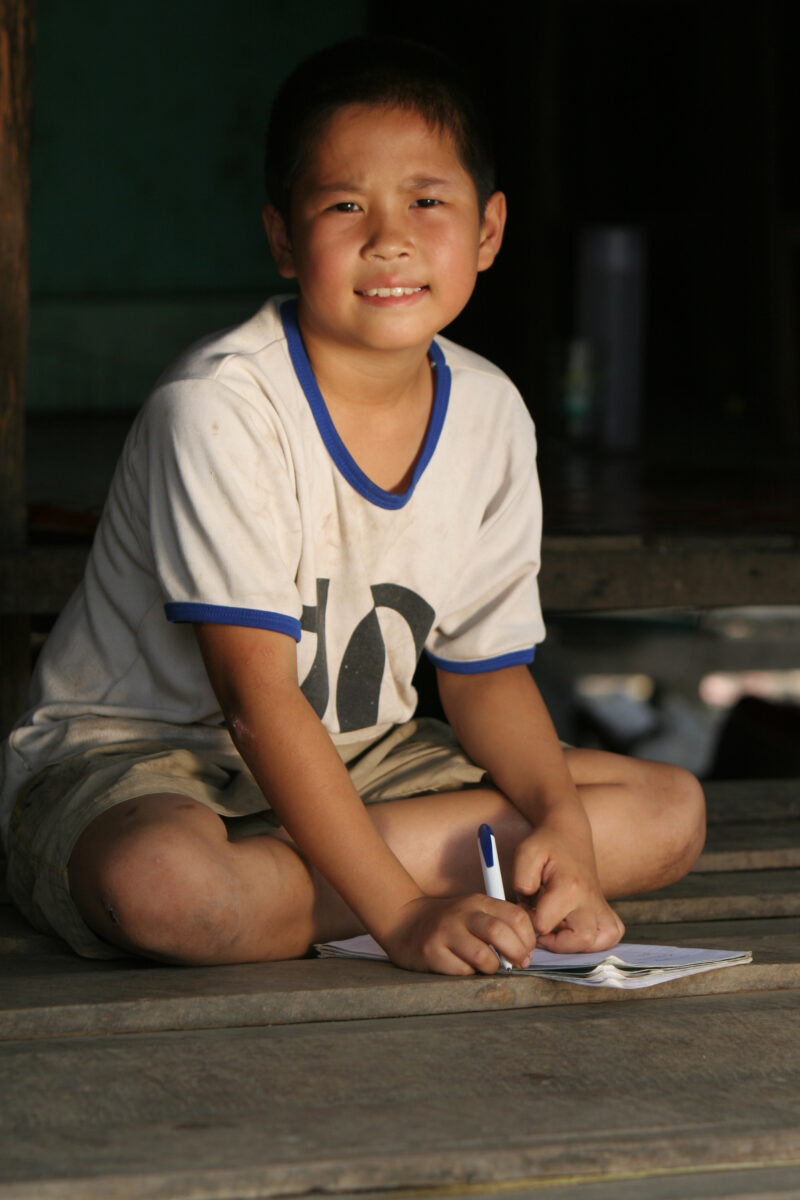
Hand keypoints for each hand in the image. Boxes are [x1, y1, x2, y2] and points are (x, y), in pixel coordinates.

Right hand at [380, 894, 535, 975]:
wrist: (405, 923)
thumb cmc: (451, 924)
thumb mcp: (475, 913)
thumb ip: (501, 925)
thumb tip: (528, 951)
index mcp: (479, 902)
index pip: (516, 917)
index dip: (528, 939)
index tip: (527, 952)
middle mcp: (463, 913)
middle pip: (500, 933)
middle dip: (516, 955)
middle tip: (516, 965)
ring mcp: (446, 932)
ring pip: (483, 956)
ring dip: (492, 968)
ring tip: (488, 967)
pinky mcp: (432, 952)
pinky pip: (462, 970)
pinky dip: (469, 974)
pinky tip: (463, 967)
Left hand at [512, 813, 624, 953]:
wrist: (568, 832)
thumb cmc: (545, 844)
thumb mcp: (525, 853)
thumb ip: (521, 880)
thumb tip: (526, 908)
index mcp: (569, 886)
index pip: (545, 924)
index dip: (528, 922)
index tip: (525, 909)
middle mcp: (590, 897)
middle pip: (581, 939)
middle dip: (556, 943)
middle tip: (541, 930)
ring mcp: (600, 904)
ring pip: (601, 941)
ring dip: (578, 946)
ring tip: (559, 933)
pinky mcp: (605, 907)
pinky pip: (612, 934)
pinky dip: (598, 941)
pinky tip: (577, 932)